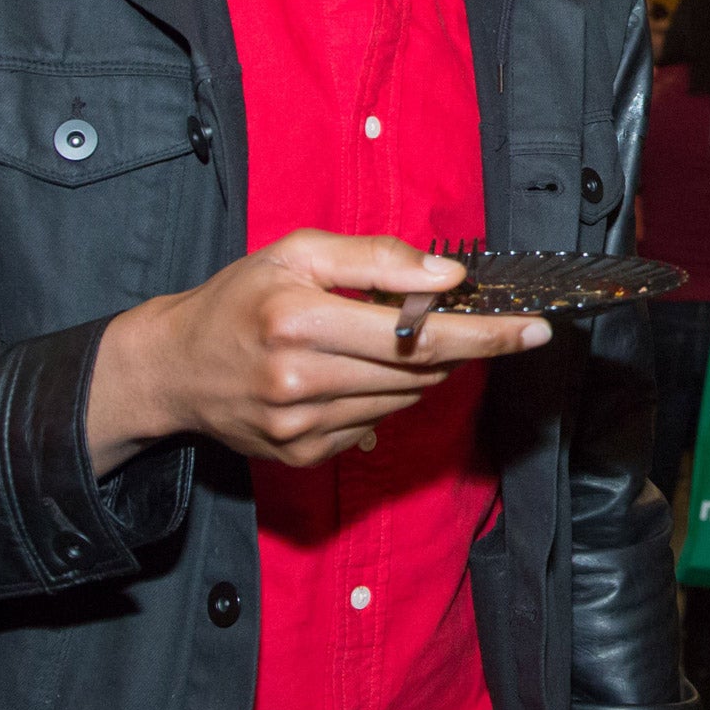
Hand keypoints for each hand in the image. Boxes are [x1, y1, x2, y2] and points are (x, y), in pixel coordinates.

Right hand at [87, 230, 553, 476]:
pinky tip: (353, 373)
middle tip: (463, 321)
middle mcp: (300, 378)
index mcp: (299, 319)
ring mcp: (301, 426)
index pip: (420, 333)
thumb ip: (376, 258)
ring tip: (386, 342)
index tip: (536, 329)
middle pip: (421, 369)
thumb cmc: (240, 298)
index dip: (487, 333)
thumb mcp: (298, 253)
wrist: (173, 368)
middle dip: (458, 344)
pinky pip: (377, 424)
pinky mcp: (303, 455)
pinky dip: (385, 396)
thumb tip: (448, 275)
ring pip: (406, 398)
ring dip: (420, 369)